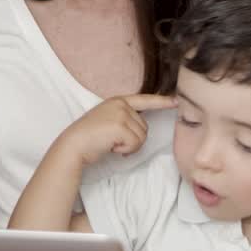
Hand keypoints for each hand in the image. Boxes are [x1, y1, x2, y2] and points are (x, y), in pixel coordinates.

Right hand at [58, 94, 175, 165]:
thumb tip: (141, 129)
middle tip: (114, 141)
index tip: (177, 101)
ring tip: (111, 143)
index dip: (162, 101)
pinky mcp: (120, 126)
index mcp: (118, 101)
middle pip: (144, 126)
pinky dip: (125, 150)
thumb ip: (124, 119)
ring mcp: (121, 114)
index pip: (145, 100)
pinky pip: (136, 144)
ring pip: (142, 136)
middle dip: (133, 139)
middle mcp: (121, 104)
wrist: (74, 144)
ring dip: (129, 146)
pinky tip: (111, 147)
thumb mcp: (108, 120)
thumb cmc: (90, 138)